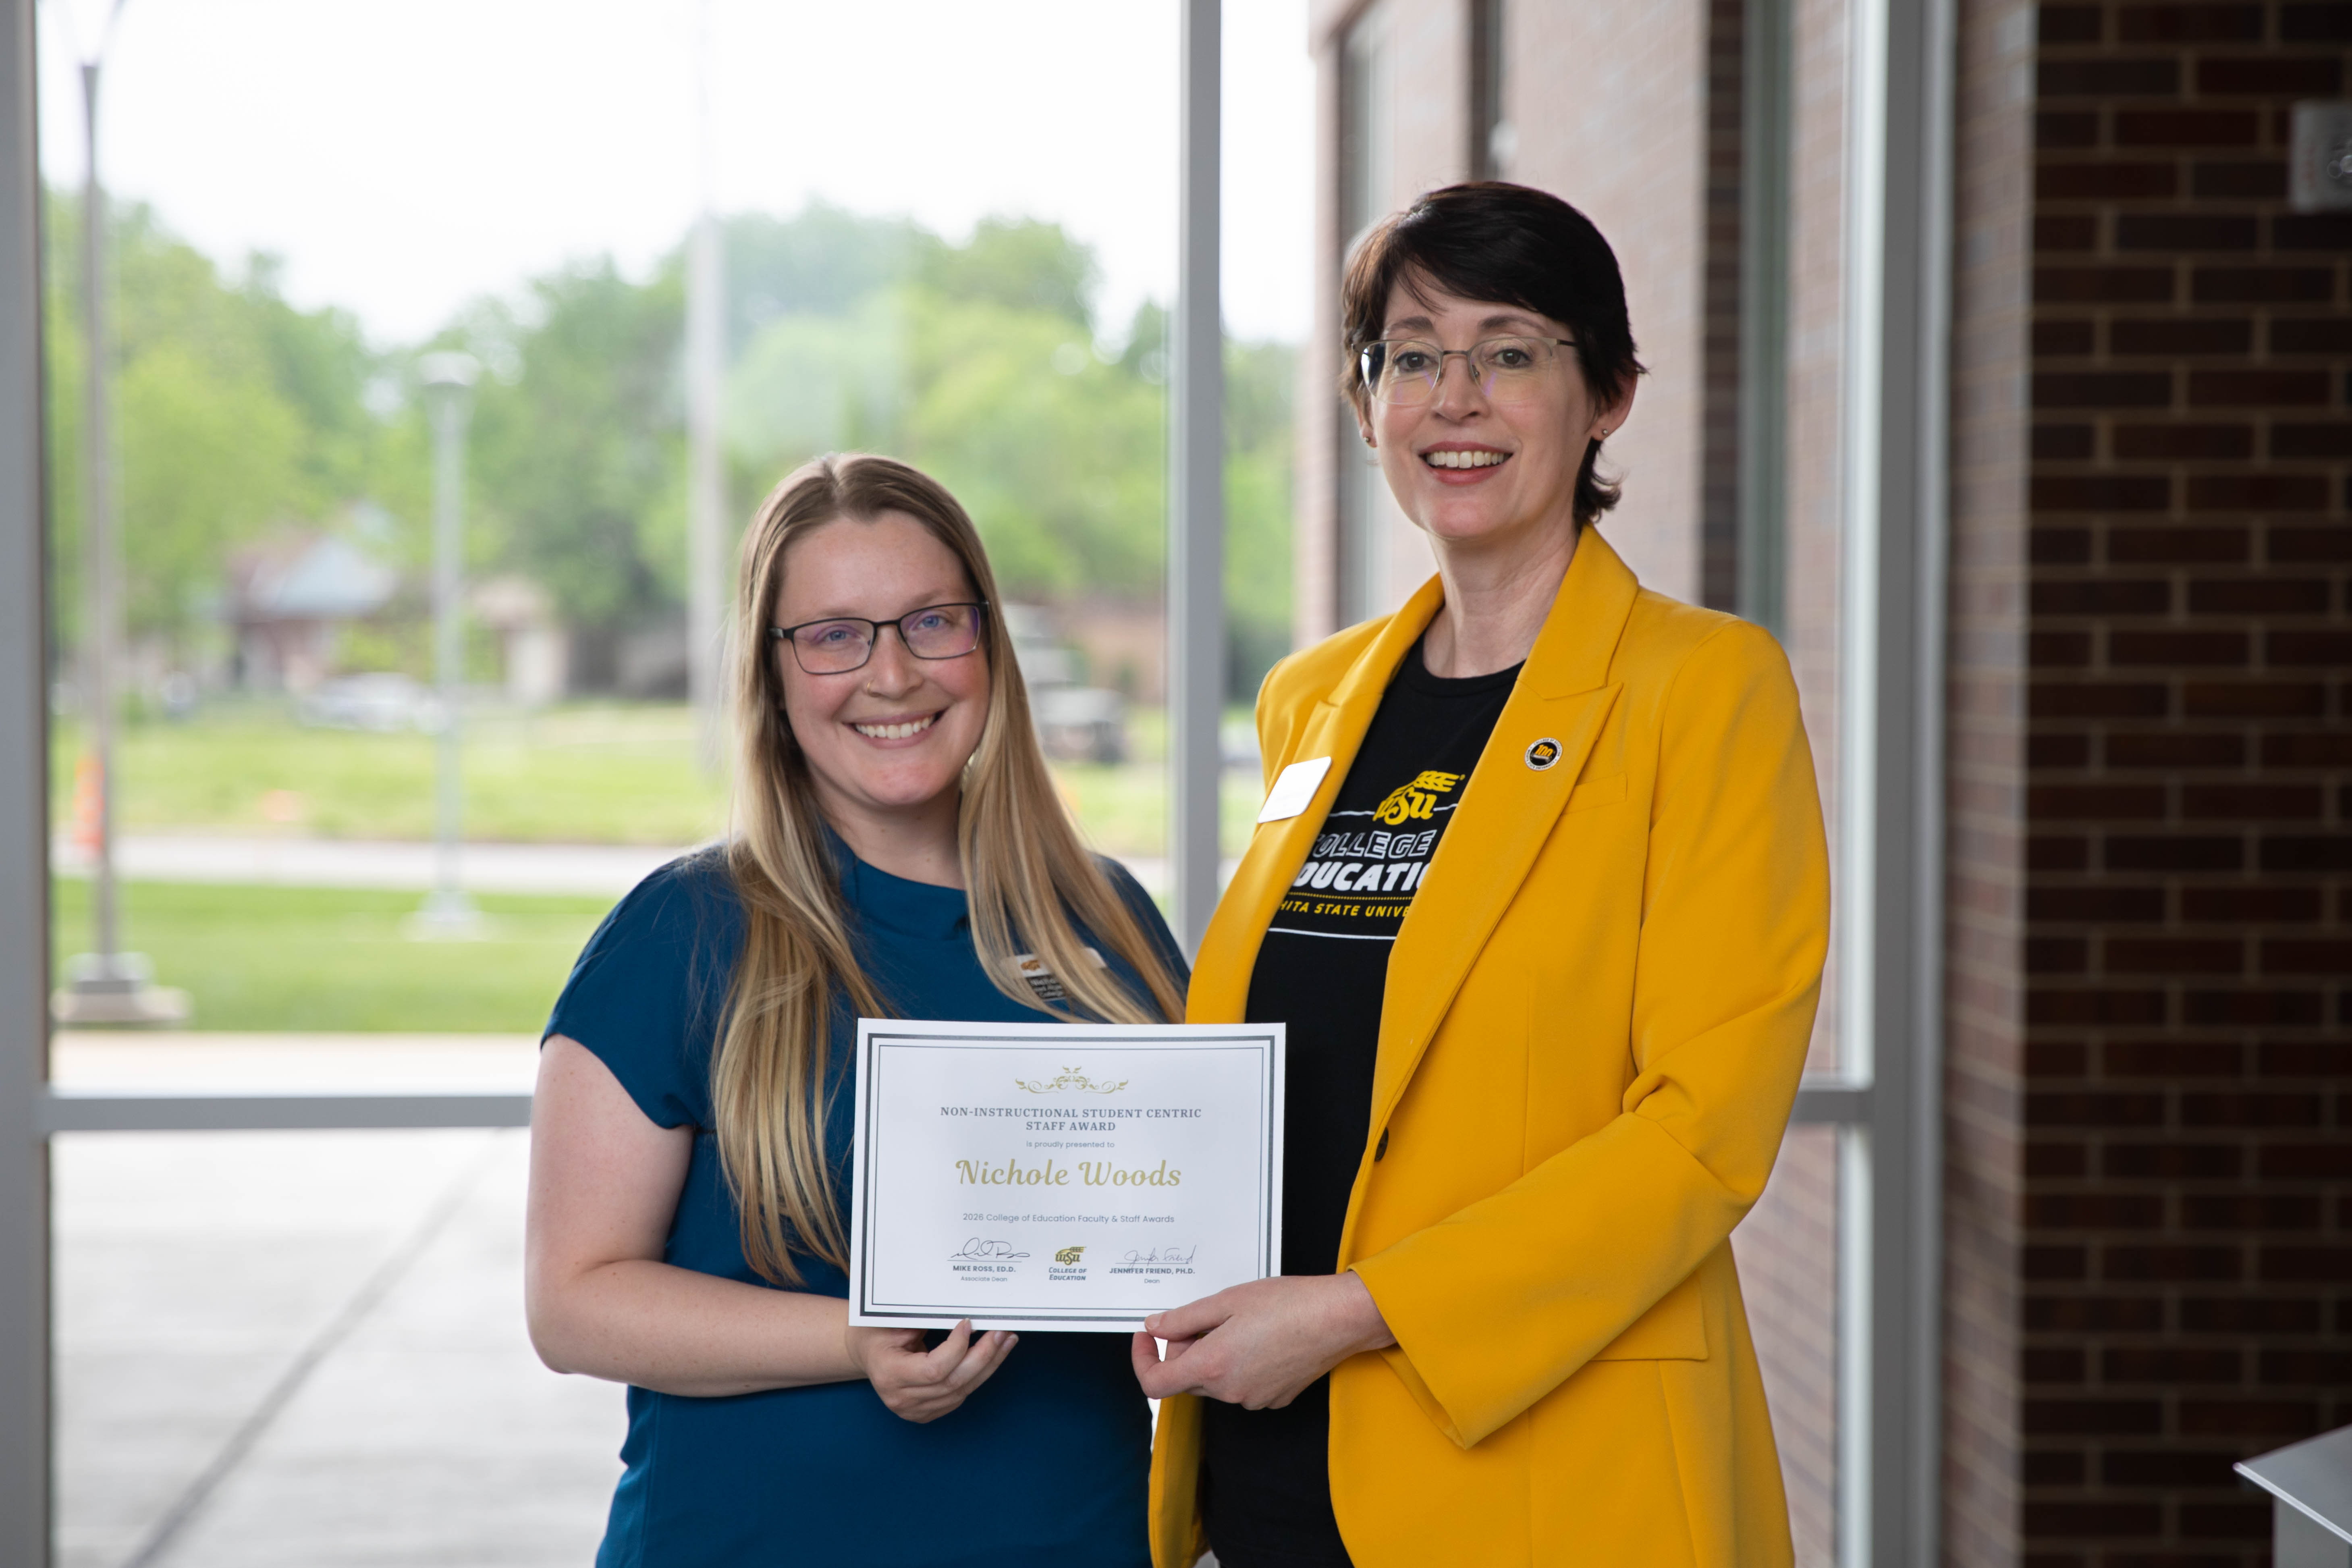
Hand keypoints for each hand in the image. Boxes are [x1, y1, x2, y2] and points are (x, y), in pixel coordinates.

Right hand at [849, 1319, 1016, 1422]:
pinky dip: (977, 1377)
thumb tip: (964, 1315)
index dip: (957, 1348)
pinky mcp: (924, 1414)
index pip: (934, 1369)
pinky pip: (959, 1397)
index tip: (969, 1323)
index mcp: (889, 1374)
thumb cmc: (878, 1332)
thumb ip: (924, 1321)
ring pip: (961, 1392)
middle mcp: (901, 1398)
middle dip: (983, 1356)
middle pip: (953, 1382)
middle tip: (1002, 1333)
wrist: (866, 1353)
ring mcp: (913, 1411)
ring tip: (1005, 1342)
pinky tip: (991, 1358)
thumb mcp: (893, 1321)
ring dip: (987, 1366)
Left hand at [1129, 1272, 1395, 1409]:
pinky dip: (1237, 1365)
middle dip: (1182, 1350)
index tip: (1146, 1338)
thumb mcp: (1227, 1300)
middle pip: (1186, 1379)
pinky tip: (1259, 1339)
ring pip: (1214, 1381)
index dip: (1142, 1360)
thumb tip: (1155, 1328)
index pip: (1155, 1384)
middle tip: (1202, 1318)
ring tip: (1238, 1323)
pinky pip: (1240, 1385)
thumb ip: (1183, 1319)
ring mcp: (1253, 1399)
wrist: (1339, 1319)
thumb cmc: (1289, 1304)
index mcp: (1212, 1366)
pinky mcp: (1273, 1399)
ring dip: (1211, 1356)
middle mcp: (1230, 1391)